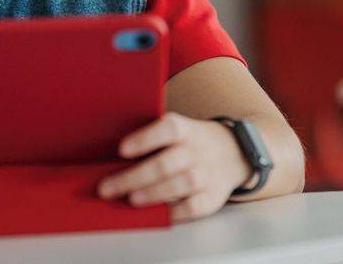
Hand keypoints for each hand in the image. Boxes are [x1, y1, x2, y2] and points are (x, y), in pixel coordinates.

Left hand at [96, 112, 250, 221]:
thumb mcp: (178, 129)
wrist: (233, 152)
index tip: (122, 149)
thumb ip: (152, 137)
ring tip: (132, 199)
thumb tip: (111, 155)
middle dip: (135, 176)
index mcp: (186, 130)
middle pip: (167, 163)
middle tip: (109, 188)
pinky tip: (158, 213)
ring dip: (154, 193)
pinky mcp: (213, 197)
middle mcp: (197, 151)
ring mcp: (207, 174)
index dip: (145, 139)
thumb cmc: (192, 141)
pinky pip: (195, 206)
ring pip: (181, 184)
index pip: (168, 130)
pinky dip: (176, 211)